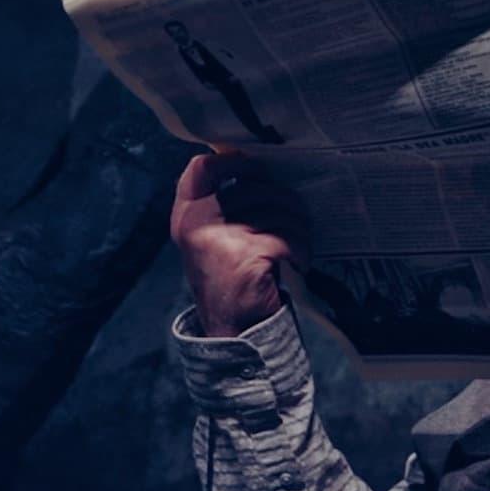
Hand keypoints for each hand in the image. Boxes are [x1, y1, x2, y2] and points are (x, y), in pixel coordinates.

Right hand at [170, 154, 296, 337]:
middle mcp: (197, 223)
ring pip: (278, 210)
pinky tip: (298, 263)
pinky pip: (289, 237)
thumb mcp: (214, 239)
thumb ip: (223, 207)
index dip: (234, 162)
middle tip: (297, 221)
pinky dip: (302, 249)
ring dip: (299, 228)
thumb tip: (257, 170)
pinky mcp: (247, 254)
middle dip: (285, 201)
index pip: (201, 169)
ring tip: (298, 246)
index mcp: (187, 215)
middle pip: (255, 187)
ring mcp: (220, 238)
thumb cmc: (231, 280)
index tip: (257, 170)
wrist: (232, 328)